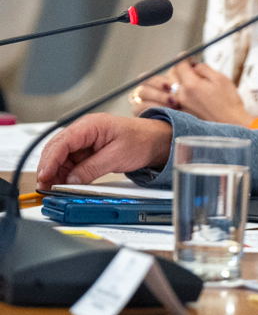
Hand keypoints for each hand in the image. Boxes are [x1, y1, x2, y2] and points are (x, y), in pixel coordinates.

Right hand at [36, 114, 172, 188]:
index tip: (45, 176)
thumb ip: (92, 168)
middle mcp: (83, 132)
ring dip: (56, 173)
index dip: (50, 160)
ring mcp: (84, 141)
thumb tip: (71, 180)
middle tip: (45, 187)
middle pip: (56, 150)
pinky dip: (65, 174)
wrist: (155, 140)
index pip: (62, 142)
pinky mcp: (86, 151)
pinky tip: (64, 184)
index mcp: (90, 126)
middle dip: (48, 169)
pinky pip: (70, 163)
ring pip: (60, 158)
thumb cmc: (141, 140)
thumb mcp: (117, 156)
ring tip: (53, 189)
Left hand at [132, 61, 253, 126]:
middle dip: (167, 72)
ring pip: (152, 93)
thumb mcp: (221, 79)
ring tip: (145, 82)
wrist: (232, 126)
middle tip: (173, 71)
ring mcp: (175, 108)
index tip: (186, 58)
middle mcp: (180, 96)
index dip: (182, 59)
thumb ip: (204, 69)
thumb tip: (192, 66)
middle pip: (162, 78)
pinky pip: (152, 109)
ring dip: (149, 86)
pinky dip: (146, 103)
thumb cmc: (229, 102)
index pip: (179, 65)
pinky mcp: (174, 118)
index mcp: (191, 84)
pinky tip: (145, 101)